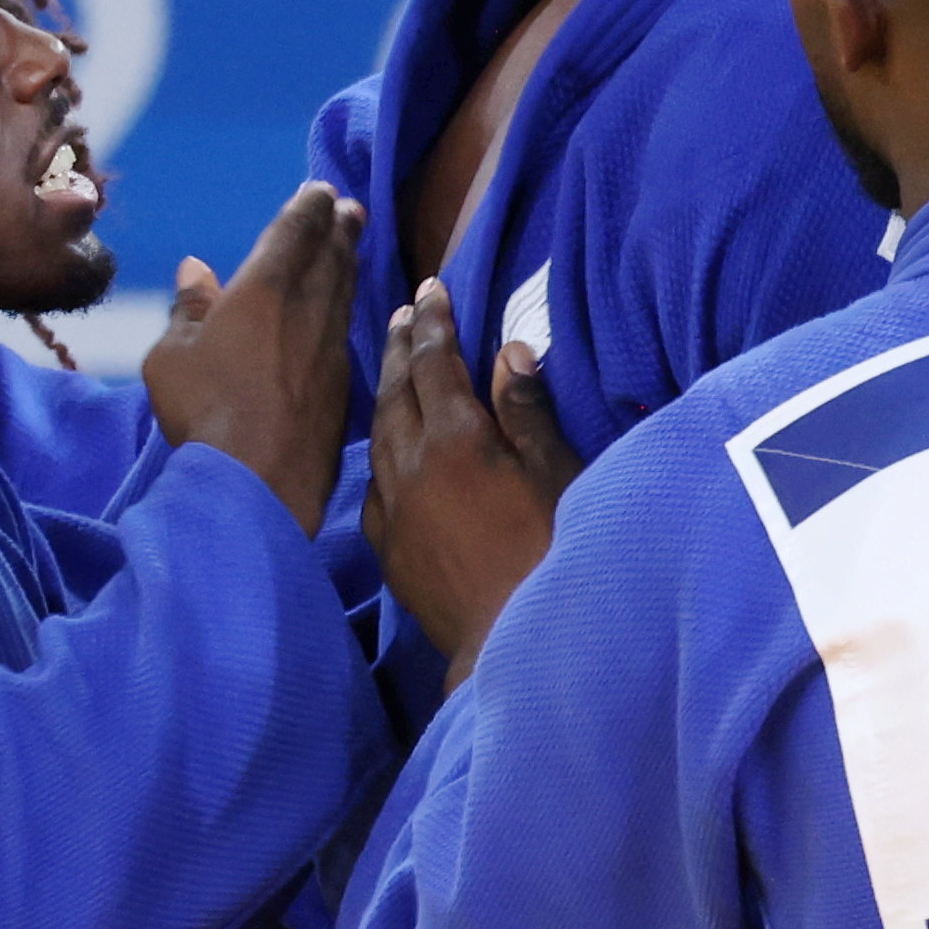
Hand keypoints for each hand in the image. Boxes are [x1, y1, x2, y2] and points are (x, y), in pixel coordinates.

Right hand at [142, 183, 362, 531]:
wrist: (259, 481)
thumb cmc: (203, 410)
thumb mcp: (172, 356)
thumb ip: (188, 309)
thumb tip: (196, 270)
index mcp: (264, 289)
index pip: (295, 233)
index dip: (309, 208)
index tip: (321, 192)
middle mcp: (308, 309)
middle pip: (332, 257)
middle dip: (340, 228)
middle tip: (350, 209)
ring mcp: (332, 348)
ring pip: (345, 292)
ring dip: (350, 264)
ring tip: (352, 246)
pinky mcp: (344, 386)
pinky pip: (347, 331)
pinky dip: (347, 309)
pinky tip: (343, 314)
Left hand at [359, 279, 583, 678]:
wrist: (510, 641)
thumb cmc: (550, 551)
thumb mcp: (555, 474)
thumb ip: (526, 411)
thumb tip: (509, 351)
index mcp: (456, 437)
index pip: (435, 361)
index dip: (433, 321)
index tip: (430, 288)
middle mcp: (411, 463)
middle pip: (396, 388)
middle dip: (399, 345)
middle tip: (403, 312)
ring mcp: (393, 507)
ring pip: (378, 432)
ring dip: (383, 390)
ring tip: (390, 364)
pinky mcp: (388, 547)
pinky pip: (372, 483)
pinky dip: (378, 450)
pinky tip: (384, 448)